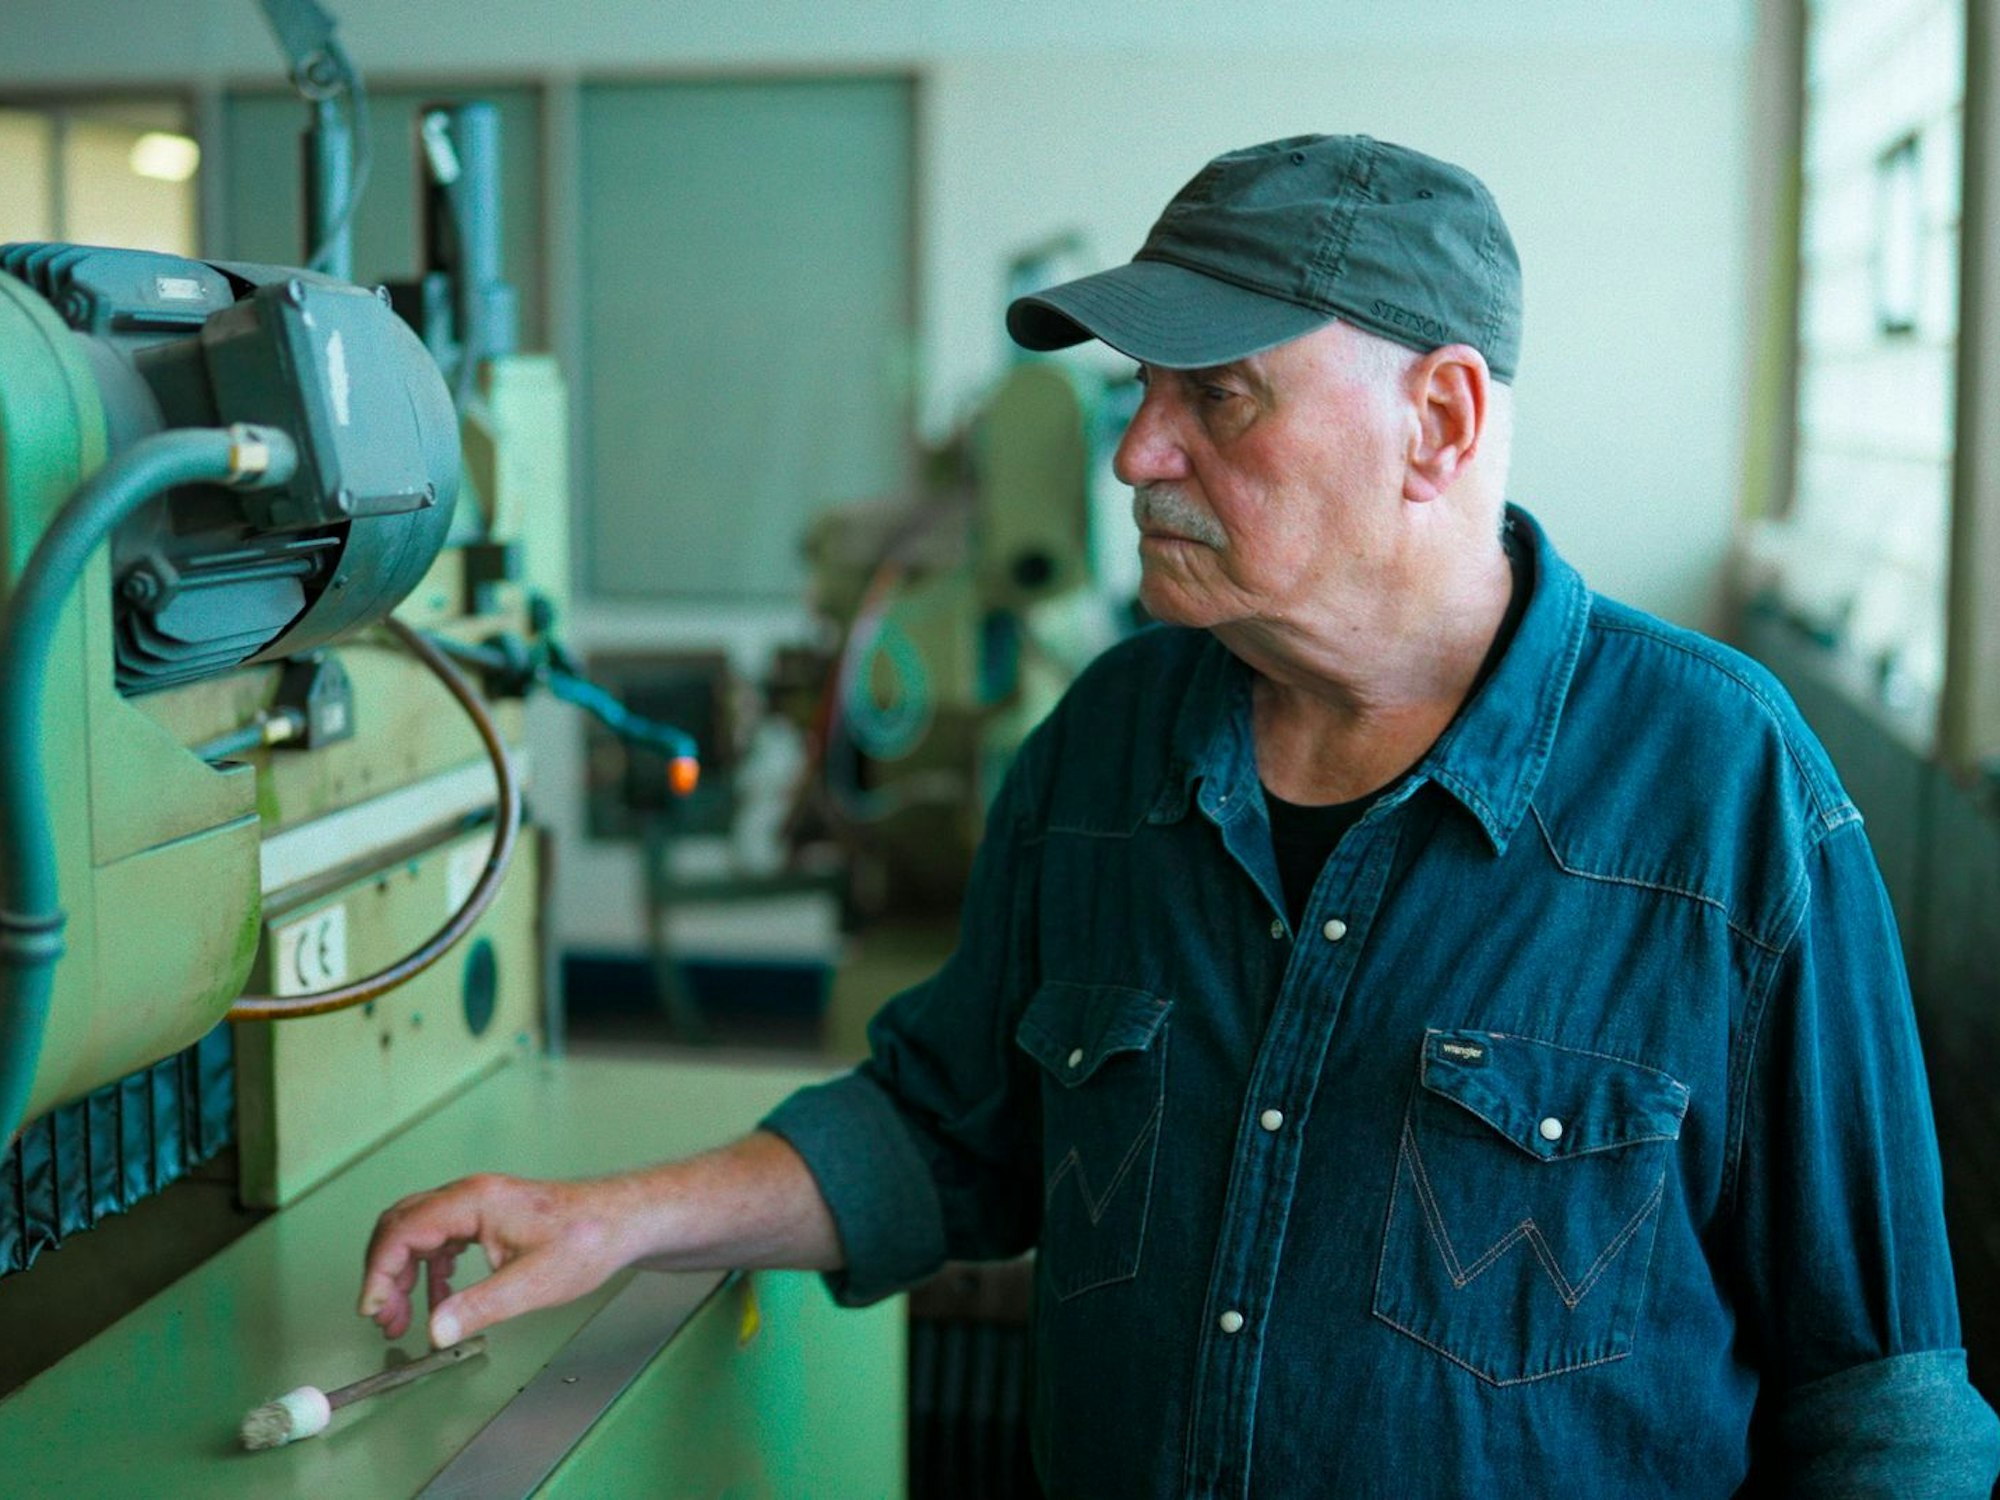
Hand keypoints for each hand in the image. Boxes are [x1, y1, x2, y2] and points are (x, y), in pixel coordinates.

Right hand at [358, 1173, 636, 1347]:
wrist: (622, 1221)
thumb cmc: (588, 1237)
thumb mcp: (534, 1282)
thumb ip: (481, 1306)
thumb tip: (437, 1329)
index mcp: (475, 1201)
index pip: (404, 1231)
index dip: (379, 1272)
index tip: (373, 1308)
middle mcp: (471, 1195)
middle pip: (401, 1226)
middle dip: (384, 1272)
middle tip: (383, 1316)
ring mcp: (479, 1204)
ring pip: (418, 1231)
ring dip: (403, 1273)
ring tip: (400, 1316)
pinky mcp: (489, 1217)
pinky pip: (442, 1239)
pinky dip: (429, 1270)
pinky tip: (438, 1299)